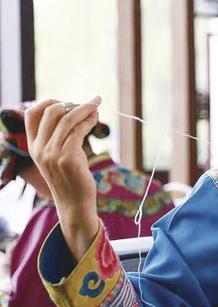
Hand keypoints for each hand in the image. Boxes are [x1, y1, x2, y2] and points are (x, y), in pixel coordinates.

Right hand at [25, 97, 101, 260]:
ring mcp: (52, 153)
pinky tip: (96, 118)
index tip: (67, 102)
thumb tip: (78, 111)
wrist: (75, 203)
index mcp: (33, 146)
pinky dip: (89, 120)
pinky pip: (78, 130)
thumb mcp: (60, 155)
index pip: (31, 114)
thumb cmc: (71, 177)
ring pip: (67, 119)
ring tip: (97, 106)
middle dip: (73, 103)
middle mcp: (39, 148)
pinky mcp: (67, 157)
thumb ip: (62, 135)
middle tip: (90, 103)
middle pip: (51, 112)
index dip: (48, 102)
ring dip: (85, 109)